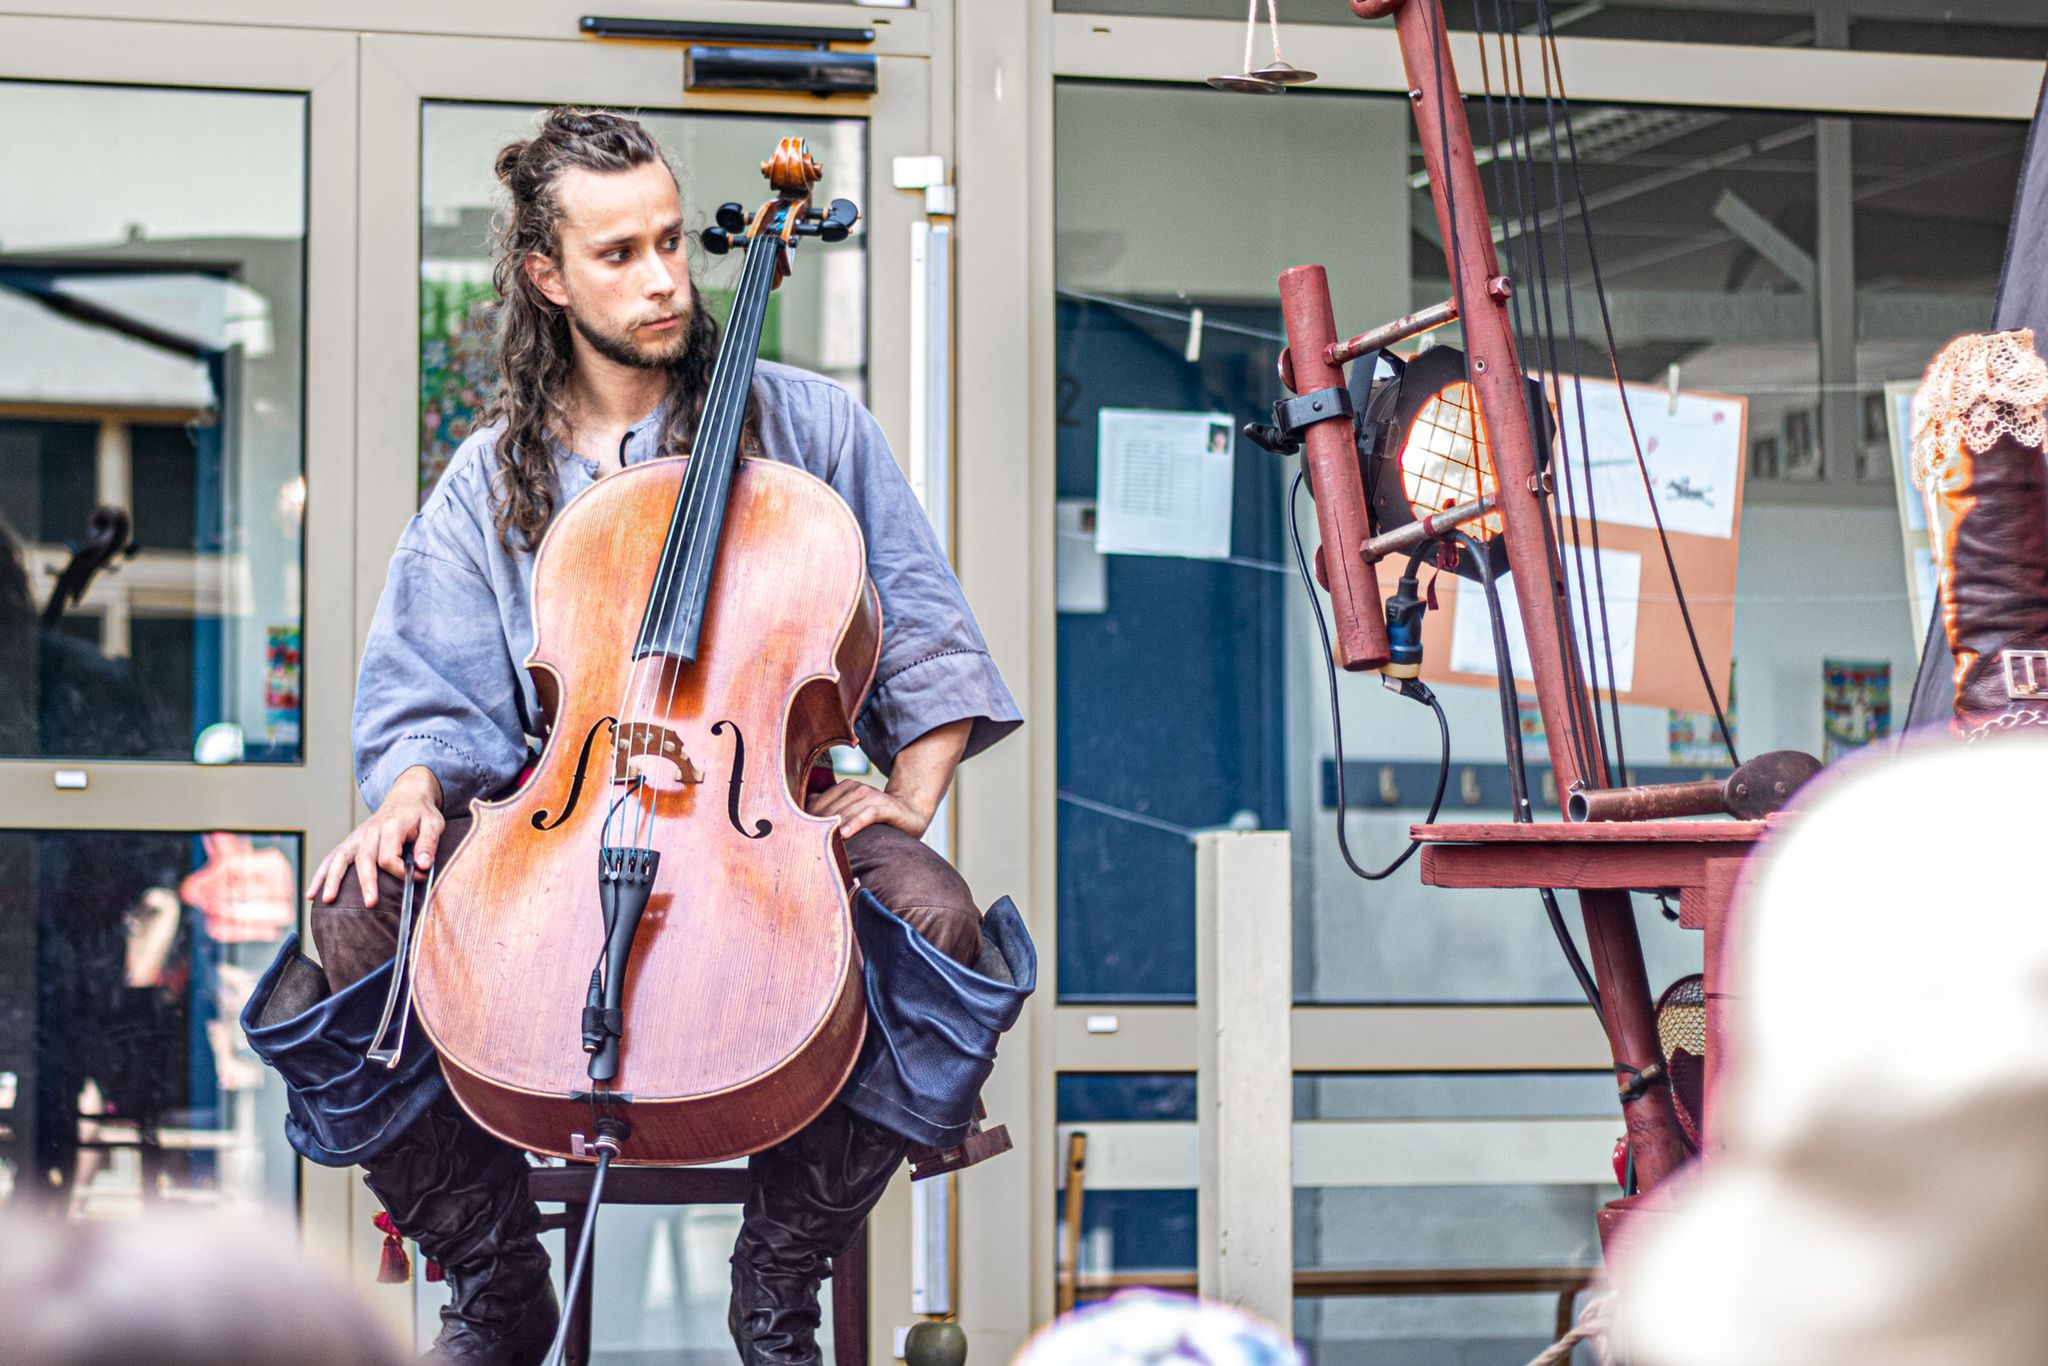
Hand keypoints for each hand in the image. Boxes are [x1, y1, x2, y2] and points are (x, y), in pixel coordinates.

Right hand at [307, 765, 444, 907]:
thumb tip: (422, 865)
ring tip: (327, 900)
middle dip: (366, 882)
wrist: (406, 797)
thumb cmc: (420, 814)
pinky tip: (313, 894)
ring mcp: (357, 837)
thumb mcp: (433, 824)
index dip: (402, 871)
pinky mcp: (351, 842)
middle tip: (370, 903)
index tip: (418, 877)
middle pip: (364, 858)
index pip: (390, 855)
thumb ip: (428, 843)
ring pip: (341, 858)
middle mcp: (370, 831)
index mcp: (391, 827)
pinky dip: (320, 875)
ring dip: (333, 879)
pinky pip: (332, 858)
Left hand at [806, 779, 932, 839]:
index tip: (796, 835)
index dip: (807, 819)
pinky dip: (856, 823)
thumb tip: (804, 809)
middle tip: (804, 844)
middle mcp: (856, 788)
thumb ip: (831, 808)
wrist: (910, 811)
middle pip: (830, 808)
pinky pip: (867, 814)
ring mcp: (871, 795)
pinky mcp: (884, 806)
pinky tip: (846, 834)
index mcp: (845, 788)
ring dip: (833, 825)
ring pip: (846, 810)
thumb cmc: (876, 816)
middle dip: (817, 825)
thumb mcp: (853, 811)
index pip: (819, 803)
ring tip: (820, 840)